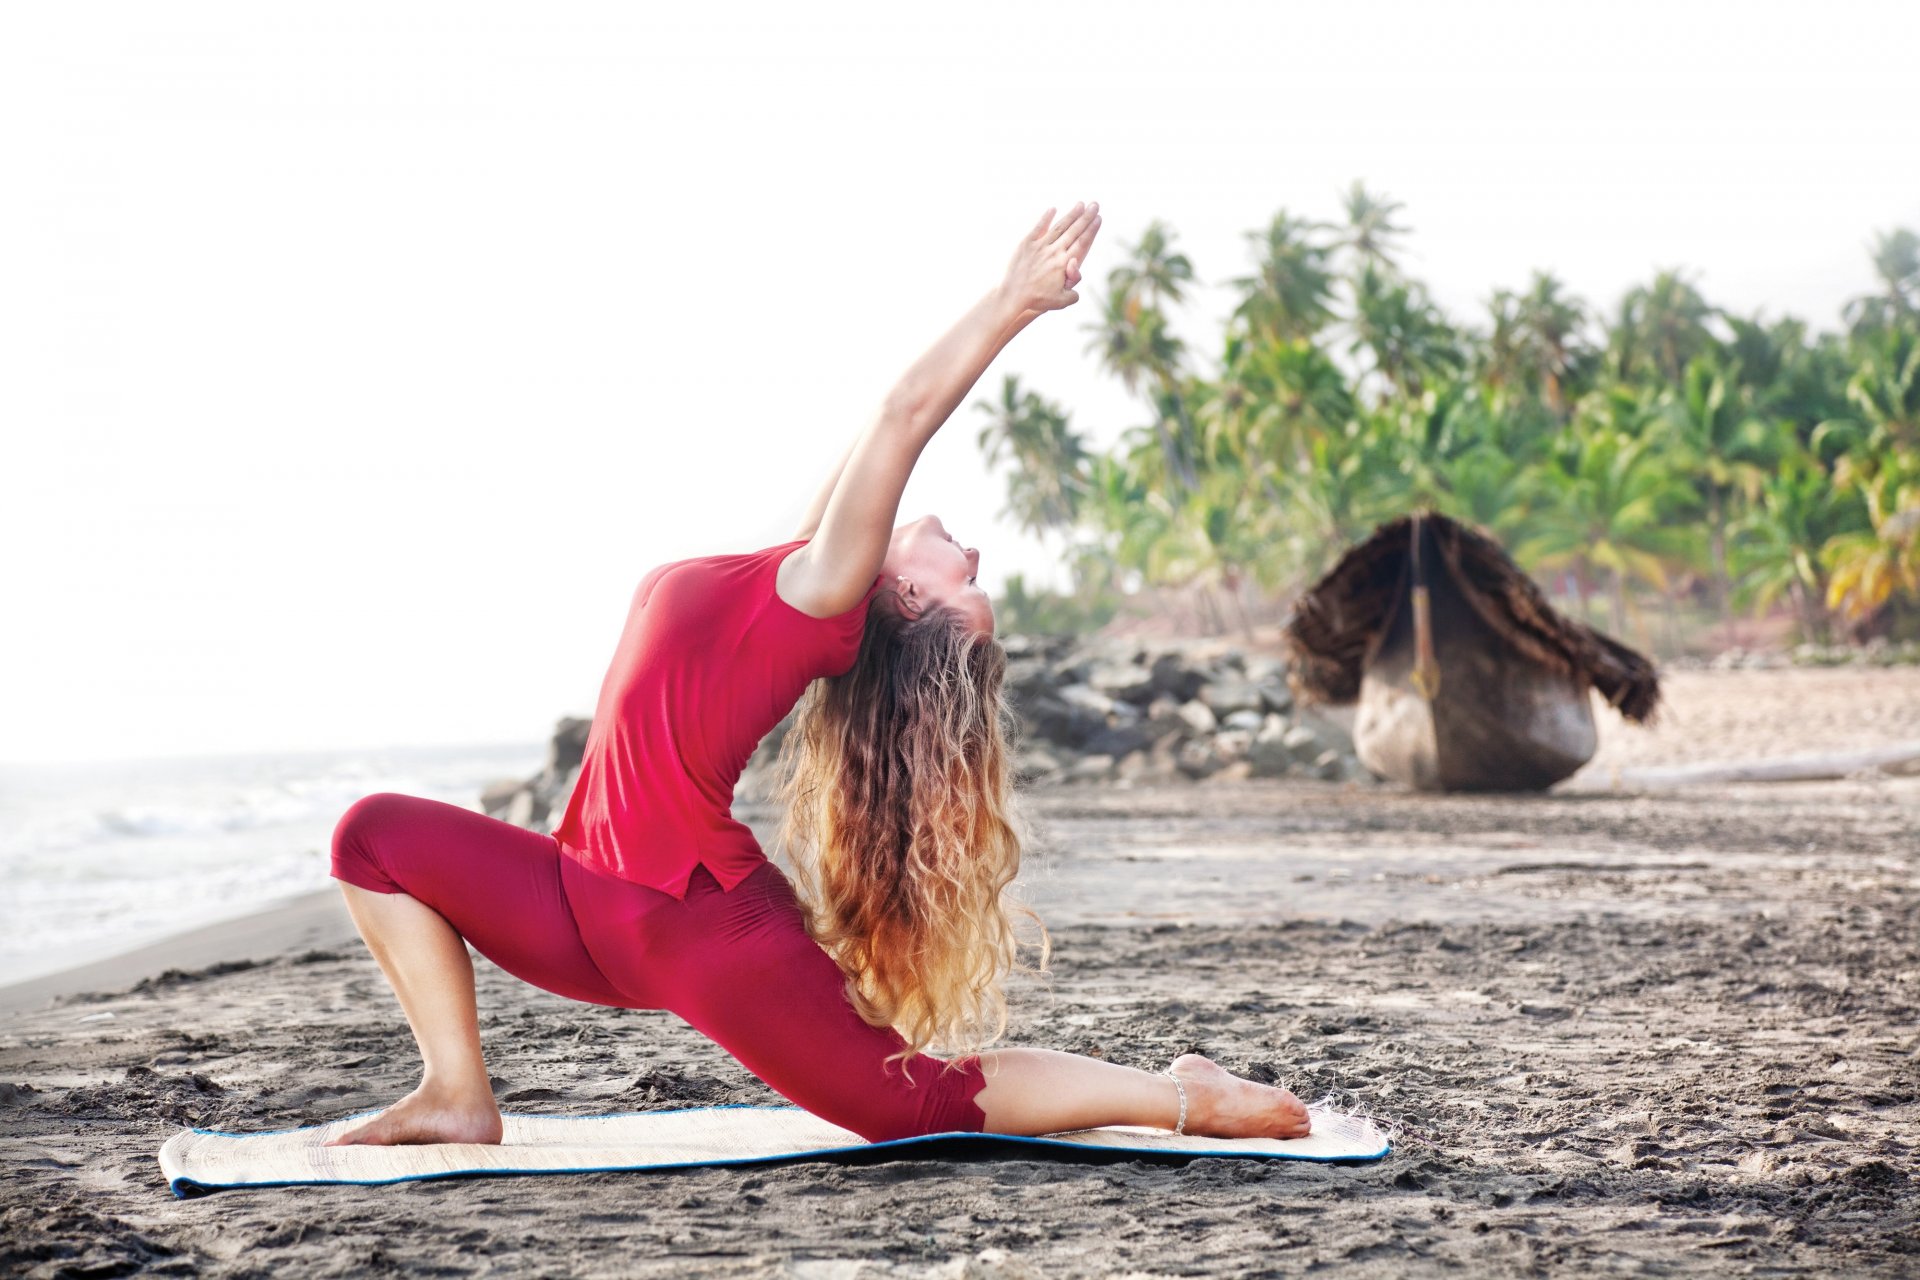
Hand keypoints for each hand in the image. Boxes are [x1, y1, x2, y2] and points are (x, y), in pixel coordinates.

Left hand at [1002, 201, 1101, 316]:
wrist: (1013, 296)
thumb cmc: (1037, 300)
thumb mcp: (1061, 301)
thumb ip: (1074, 293)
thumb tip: (1078, 274)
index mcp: (1064, 264)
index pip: (1082, 243)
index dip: (1091, 230)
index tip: (1099, 218)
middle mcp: (1054, 252)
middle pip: (1074, 231)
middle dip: (1086, 217)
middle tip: (1095, 205)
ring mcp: (1040, 246)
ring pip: (1059, 227)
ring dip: (1071, 215)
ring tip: (1081, 204)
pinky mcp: (1026, 244)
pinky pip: (1038, 228)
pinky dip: (1046, 218)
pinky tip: (1053, 209)